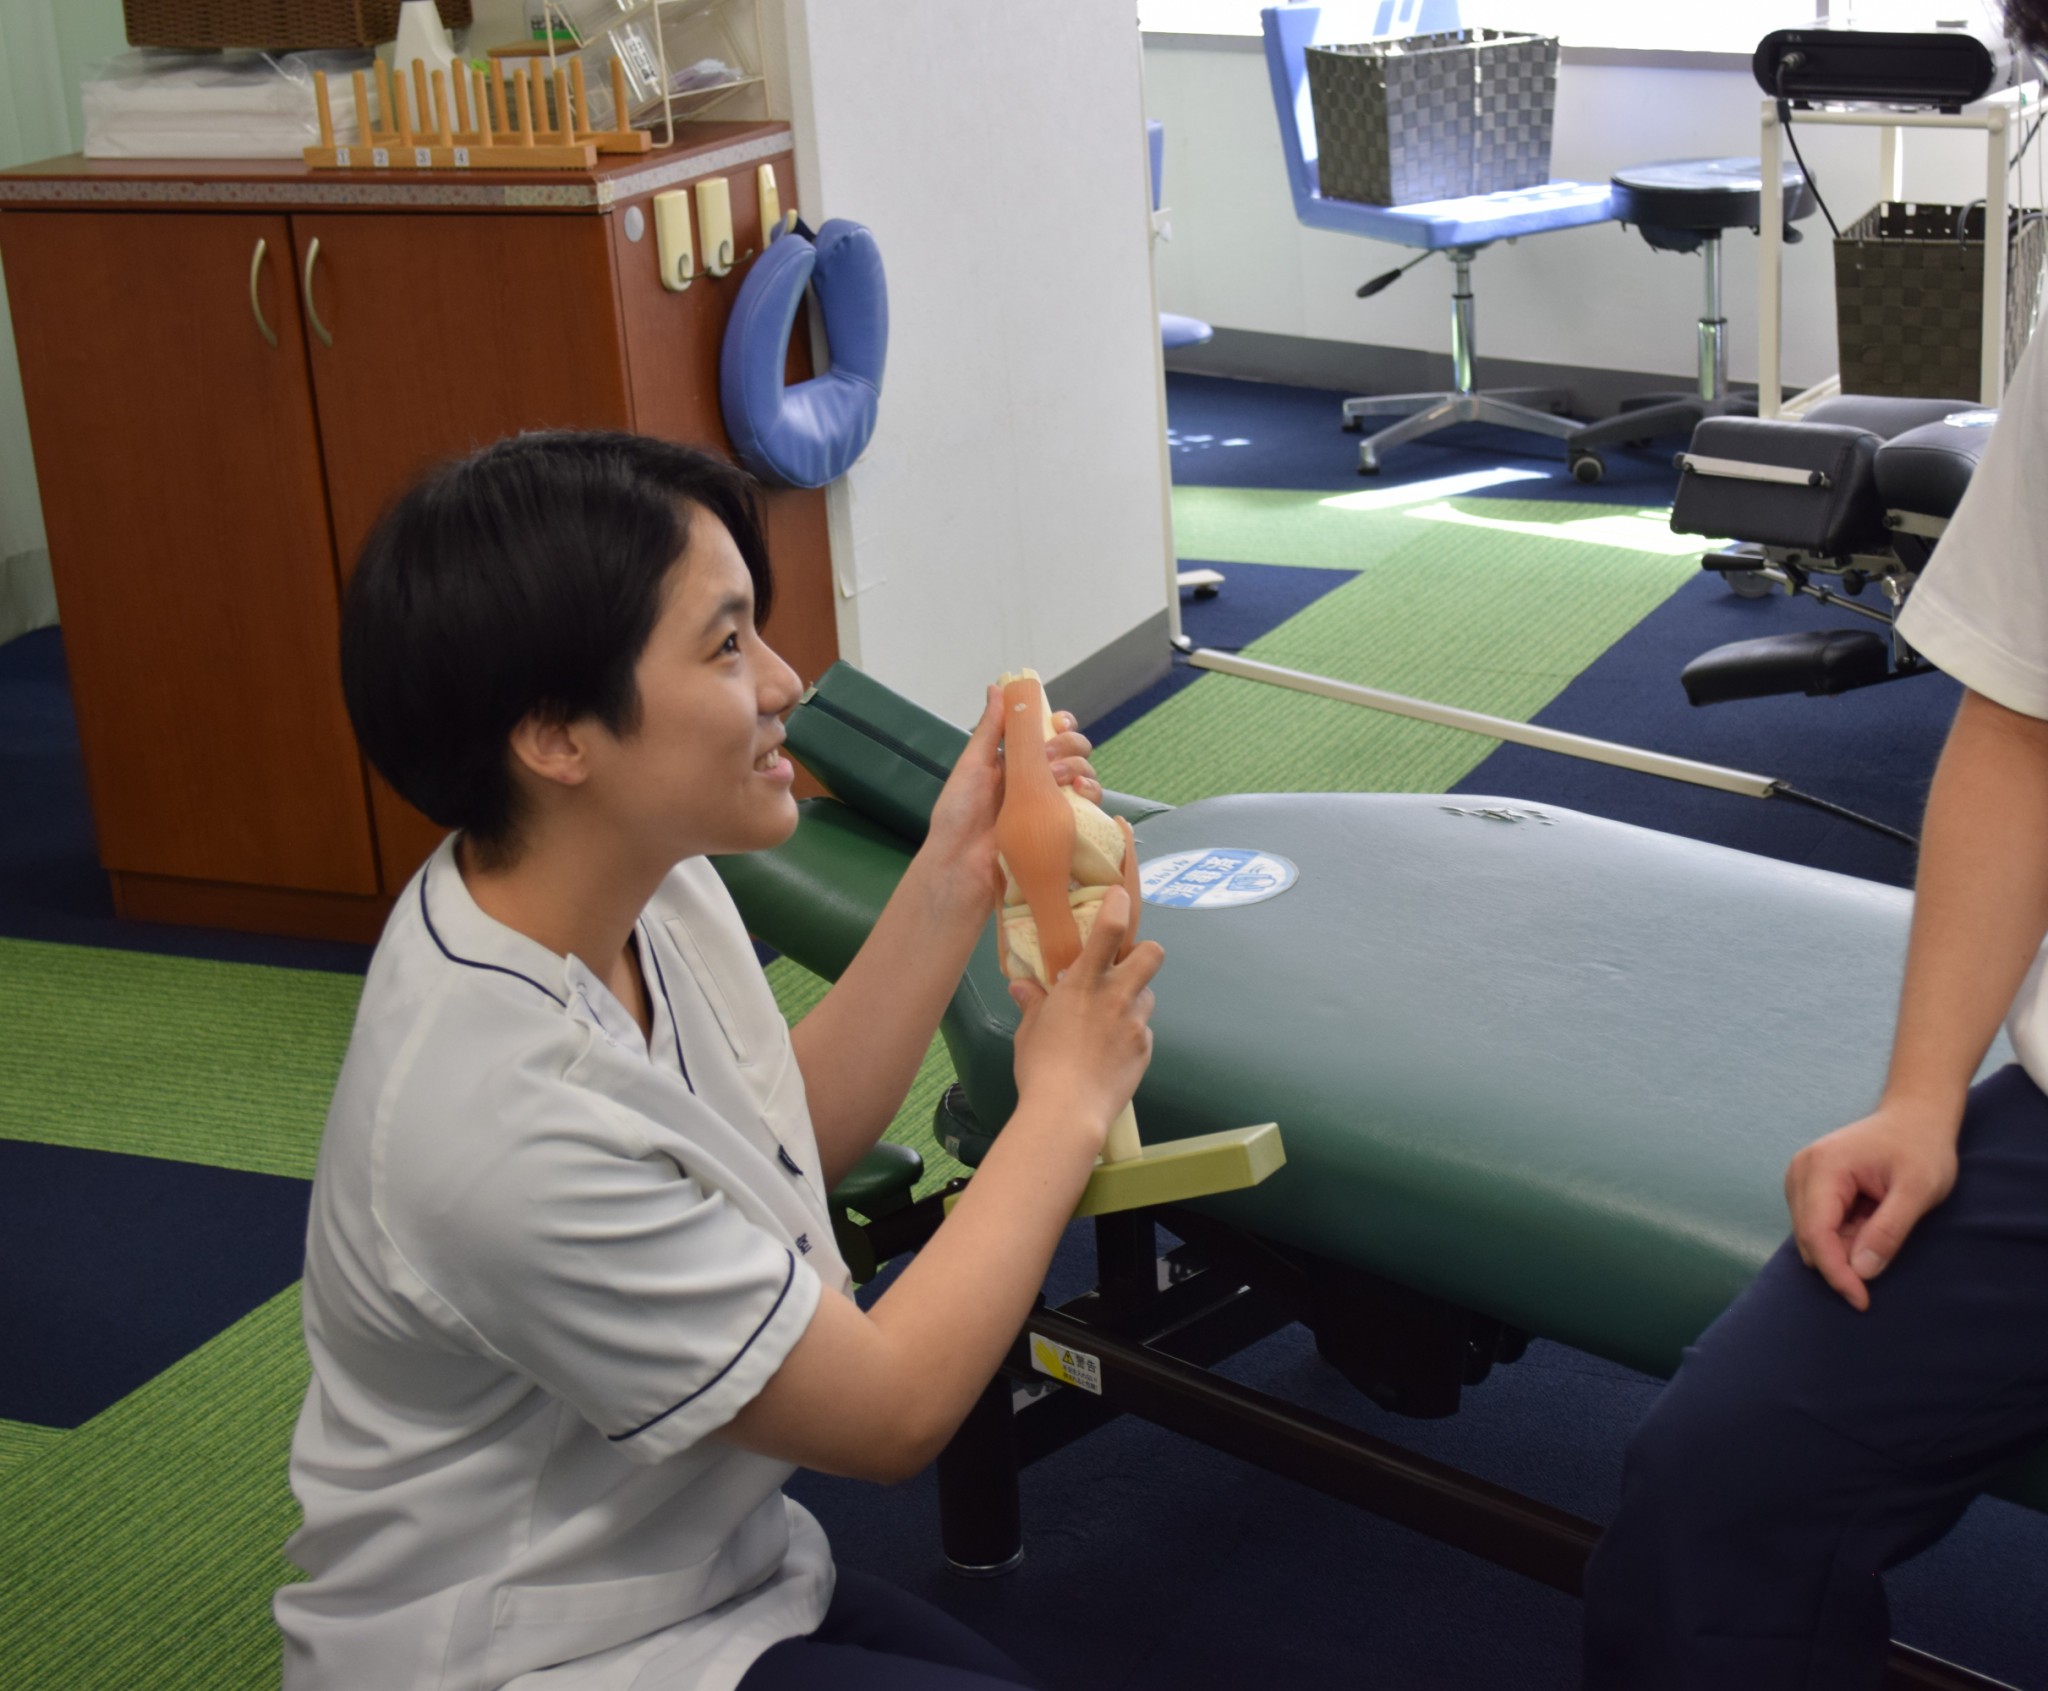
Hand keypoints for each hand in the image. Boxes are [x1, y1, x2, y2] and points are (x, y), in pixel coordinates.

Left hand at [917, 685, 1101, 922]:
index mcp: (1017, 761)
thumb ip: (989, 728)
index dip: (1061, 724)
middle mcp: (1038, 779)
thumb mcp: (972, 764)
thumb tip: (998, 686)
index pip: (1050, 734)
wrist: (963, 863)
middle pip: (1073, 750)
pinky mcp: (1065, 828)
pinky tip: (1080, 792)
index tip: (1058, 722)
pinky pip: (1090, 806)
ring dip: (1079, 766)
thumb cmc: (960, 814)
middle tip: (1049, 757)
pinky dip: (1092, 792)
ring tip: (1060, 778)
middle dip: (1069, 744)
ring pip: (1086, 774)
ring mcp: (1053, 804)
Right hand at [1008, 887, 1163, 1146]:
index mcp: (1083, 985)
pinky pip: (1143, 1031)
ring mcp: (1135, 1024)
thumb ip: (1032, 1004)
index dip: (1118, 908)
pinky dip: (1130, 1035)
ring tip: (1110, 1019)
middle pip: (1151, 955)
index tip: (1119, 896)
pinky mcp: (1145, 1051)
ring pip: (1147, 996)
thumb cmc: (1040, 1068)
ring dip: (1133, 999)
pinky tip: (1110, 1053)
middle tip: (1125, 965)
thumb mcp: (1028, 1032)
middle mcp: (1116, 997)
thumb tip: (1022, 986)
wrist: (1068, 1114)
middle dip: (1144, 952)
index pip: (1109, 932)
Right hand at [1784, 1098, 1962, 1310]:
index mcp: (1824, 1167)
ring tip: (1880, 1226)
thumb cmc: (1920, 1149)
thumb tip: (1861, 1272)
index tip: (1862, 1301)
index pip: (1816, 1233)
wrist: (1914, 1118)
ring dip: (1843, 1247)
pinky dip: (1841, 1236)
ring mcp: (1799, 1176)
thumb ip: (1889, 1230)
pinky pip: (1816, 1225)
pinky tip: (1867, 1221)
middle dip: (1842, 1260)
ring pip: (1809, 1235)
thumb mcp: (1918, 1191)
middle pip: (1808, 1238)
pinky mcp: (1806, 1185)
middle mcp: (1801, 1171)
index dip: (1836, 1273)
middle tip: (1886, 1252)